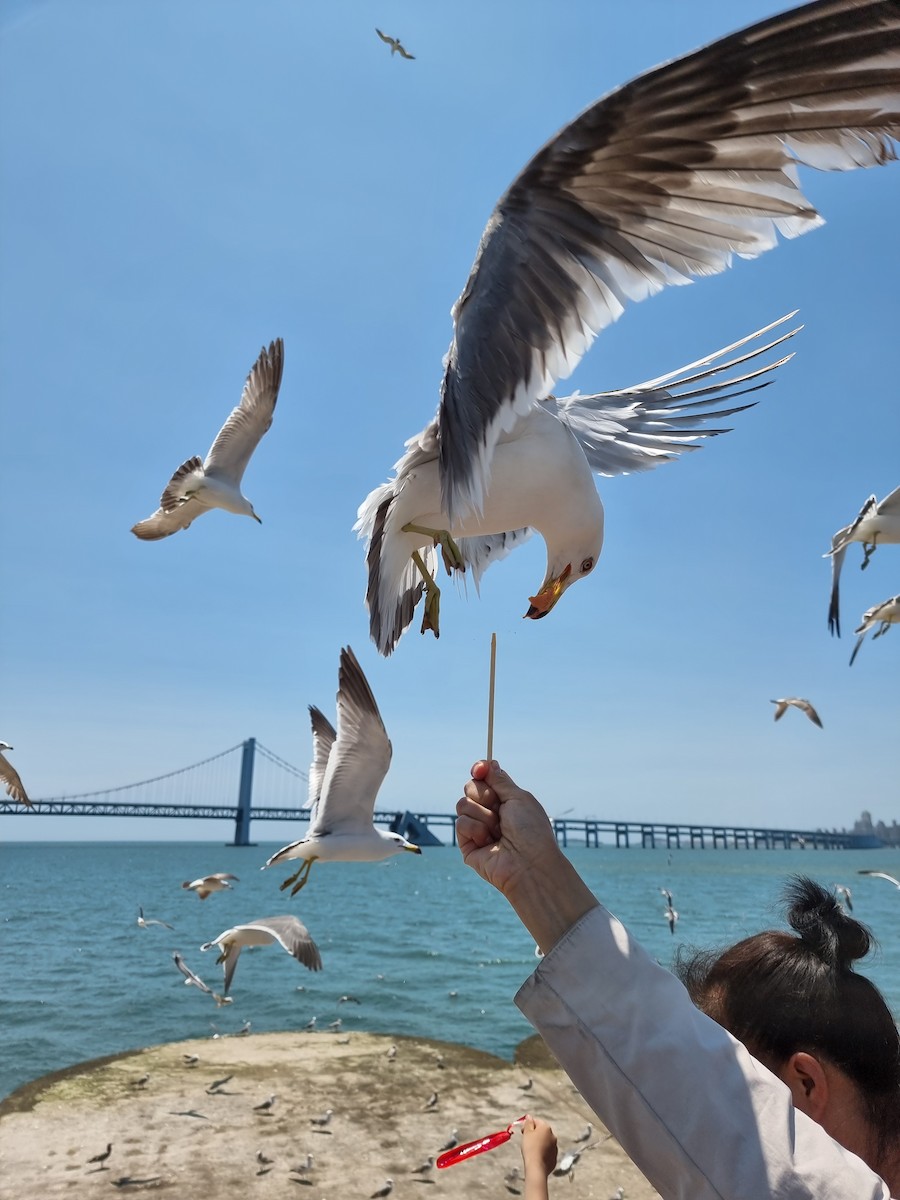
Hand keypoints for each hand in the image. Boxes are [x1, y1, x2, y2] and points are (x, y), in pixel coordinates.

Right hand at [455, 761, 559, 896]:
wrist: (529, 863)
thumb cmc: (531, 831)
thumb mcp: (518, 797)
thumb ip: (500, 780)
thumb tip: (488, 763)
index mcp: (504, 800)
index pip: (484, 778)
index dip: (479, 770)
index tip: (479, 769)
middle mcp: (490, 812)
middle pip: (470, 787)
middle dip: (483, 794)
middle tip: (498, 808)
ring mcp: (477, 827)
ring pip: (462, 804)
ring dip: (482, 814)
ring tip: (497, 831)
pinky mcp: (467, 844)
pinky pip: (460, 823)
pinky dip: (475, 829)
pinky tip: (488, 842)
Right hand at [520, 1116, 557, 1176]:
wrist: (536, 1167)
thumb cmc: (530, 1148)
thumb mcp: (526, 1133)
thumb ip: (528, 1123)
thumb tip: (529, 1117)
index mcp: (546, 1128)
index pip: (536, 1121)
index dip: (528, 1125)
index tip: (522, 1132)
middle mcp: (553, 1136)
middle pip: (542, 1131)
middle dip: (534, 1134)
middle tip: (526, 1140)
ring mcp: (555, 1147)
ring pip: (545, 1142)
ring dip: (539, 1143)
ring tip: (531, 1150)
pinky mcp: (554, 1157)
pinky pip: (547, 1152)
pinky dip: (542, 1153)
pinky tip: (536, 1157)